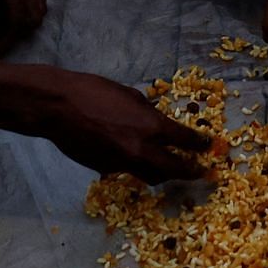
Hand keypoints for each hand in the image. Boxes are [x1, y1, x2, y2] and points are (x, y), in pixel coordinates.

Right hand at [42, 69, 224, 180]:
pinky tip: (129, 154)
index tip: (208, 147)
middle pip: (175, 170)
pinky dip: (133, 165)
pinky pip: (127, 171)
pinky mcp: (106, 170)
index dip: (200, 145)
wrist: (59, 108)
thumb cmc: (94, 92)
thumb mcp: (130, 95)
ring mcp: (123, 164)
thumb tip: (157, 120)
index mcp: (152, 127)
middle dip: (190, 171)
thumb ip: (148, 113)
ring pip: (151, 176)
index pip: (186, 141)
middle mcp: (142, 150)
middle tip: (199, 171)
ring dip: (163, 173)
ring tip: (168, 167)